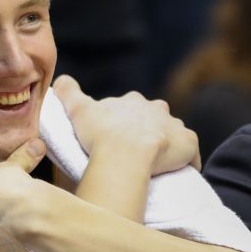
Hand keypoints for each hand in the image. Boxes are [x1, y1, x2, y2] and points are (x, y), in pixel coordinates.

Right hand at [54, 75, 200, 173]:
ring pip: (171, 134)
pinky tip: (175, 172)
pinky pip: (190, 153)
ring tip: (151, 165)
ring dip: (165, 145)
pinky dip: (185, 161)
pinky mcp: (188, 144)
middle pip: (153, 118)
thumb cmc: (100, 134)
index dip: (122, 122)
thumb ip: (68, 92)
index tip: (114, 137)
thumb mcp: (78, 109)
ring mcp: (175, 126)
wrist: (125, 155)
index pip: (130, 109)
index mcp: (133, 101)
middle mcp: (157, 108)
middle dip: (146, 130)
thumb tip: (60, 79)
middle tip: (131, 152)